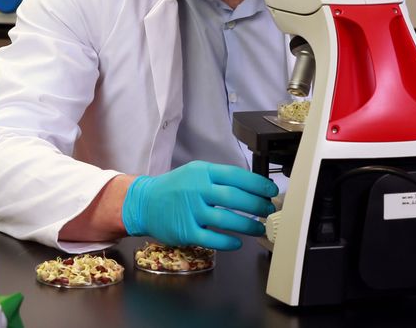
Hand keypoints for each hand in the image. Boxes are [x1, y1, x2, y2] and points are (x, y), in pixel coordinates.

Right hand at [121, 160, 278, 250]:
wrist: (145, 203)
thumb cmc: (175, 188)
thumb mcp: (195, 173)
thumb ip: (219, 179)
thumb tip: (251, 187)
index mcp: (202, 172)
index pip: (236, 176)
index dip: (257, 184)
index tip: (270, 191)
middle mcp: (197, 189)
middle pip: (234, 197)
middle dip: (256, 205)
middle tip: (268, 211)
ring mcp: (190, 211)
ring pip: (226, 220)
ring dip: (248, 225)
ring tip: (258, 228)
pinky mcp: (185, 231)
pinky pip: (212, 239)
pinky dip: (228, 242)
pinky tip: (238, 242)